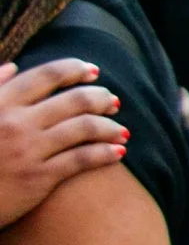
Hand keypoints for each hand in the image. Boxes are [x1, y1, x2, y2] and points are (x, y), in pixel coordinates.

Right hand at [0, 61, 126, 231]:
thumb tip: (13, 67)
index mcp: (0, 102)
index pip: (46, 75)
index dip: (74, 69)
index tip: (93, 72)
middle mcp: (16, 122)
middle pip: (74, 100)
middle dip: (100, 98)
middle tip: (113, 101)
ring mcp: (28, 150)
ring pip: (84, 128)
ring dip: (110, 126)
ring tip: (121, 130)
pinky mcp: (38, 177)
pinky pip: (82, 159)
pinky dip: (106, 153)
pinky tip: (119, 152)